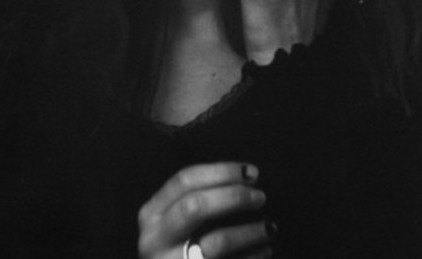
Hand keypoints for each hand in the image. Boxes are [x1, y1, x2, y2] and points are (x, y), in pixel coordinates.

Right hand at [137, 163, 273, 258]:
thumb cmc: (179, 249)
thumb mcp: (174, 222)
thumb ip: (197, 200)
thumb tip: (244, 177)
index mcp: (151, 214)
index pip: (184, 180)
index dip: (221, 171)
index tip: (250, 172)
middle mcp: (154, 239)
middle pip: (195, 206)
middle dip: (233, 197)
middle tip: (260, 197)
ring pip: (217, 242)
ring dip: (249, 232)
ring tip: (270, 228)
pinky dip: (252, 257)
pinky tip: (265, 251)